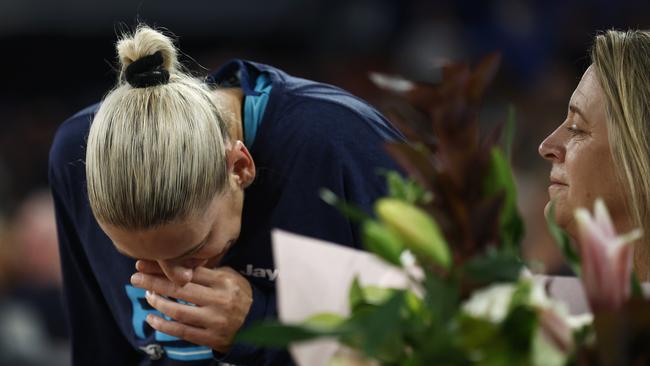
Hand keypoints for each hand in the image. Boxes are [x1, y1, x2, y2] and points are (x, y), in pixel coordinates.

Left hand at [130, 260, 252, 352]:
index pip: (189, 270)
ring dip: (158, 302)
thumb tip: (179, 263)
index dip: (166, 266)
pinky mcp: (210, 337)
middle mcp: (219, 300)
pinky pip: (181, 331)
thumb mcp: (231, 277)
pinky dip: (163, 324)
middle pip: (180, 288)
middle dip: (154, 281)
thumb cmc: (240, 295)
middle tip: (135, 277)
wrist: (258, 323)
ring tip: (146, 294)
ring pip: (178, 310)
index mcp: (224, 281)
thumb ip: (209, 271)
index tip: (146, 262)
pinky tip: (151, 318)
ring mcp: (214, 320)